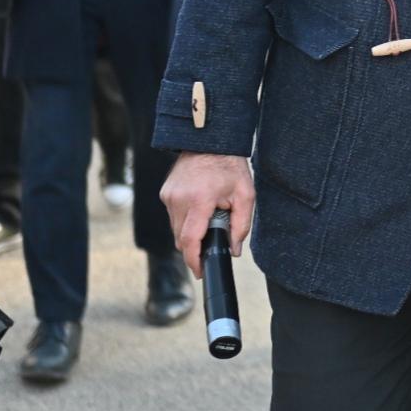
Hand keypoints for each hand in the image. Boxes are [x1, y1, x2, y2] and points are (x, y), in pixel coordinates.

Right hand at [160, 152, 254, 278]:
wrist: (210, 139)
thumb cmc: (230, 166)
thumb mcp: (245, 194)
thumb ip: (241, 225)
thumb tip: (234, 250)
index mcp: (199, 200)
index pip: (190, 240)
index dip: (194, 260)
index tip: (200, 271)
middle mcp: (179, 199)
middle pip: (181, 238)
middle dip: (195, 246)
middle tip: (213, 241)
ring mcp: (169, 196)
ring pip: (176, 228)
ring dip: (190, 232)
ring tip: (209, 218)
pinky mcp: (165, 192)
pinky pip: (173, 216)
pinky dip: (185, 219)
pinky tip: (200, 209)